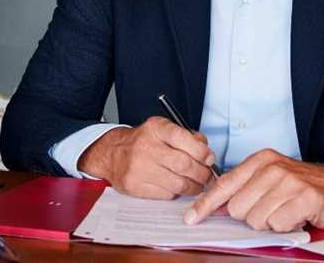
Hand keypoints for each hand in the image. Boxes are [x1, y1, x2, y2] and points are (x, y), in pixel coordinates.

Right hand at [78, 116, 215, 199]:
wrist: (113, 154)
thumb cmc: (144, 142)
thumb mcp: (164, 130)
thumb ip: (188, 138)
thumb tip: (207, 154)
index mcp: (155, 128)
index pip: (183, 138)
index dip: (202, 152)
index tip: (209, 159)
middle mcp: (146, 147)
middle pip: (184, 164)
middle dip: (202, 173)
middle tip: (207, 175)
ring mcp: (139, 168)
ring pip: (178, 184)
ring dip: (194, 186)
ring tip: (197, 184)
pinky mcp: (135, 186)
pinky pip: (167, 194)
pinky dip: (177, 193)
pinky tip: (177, 187)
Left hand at [185, 149, 323, 230]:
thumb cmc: (305, 186)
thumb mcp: (272, 180)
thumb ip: (244, 190)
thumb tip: (215, 208)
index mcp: (260, 161)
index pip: (224, 185)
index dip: (205, 205)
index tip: (191, 219)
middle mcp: (272, 167)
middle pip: (237, 208)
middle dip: (252, 217)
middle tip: (272, 210)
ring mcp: (289, 181)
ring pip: (257, 219)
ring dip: (271, 223)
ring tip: (286, 212)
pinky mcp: (305, 196)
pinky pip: (279, 224)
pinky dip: (287, 226)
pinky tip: (298, 215)